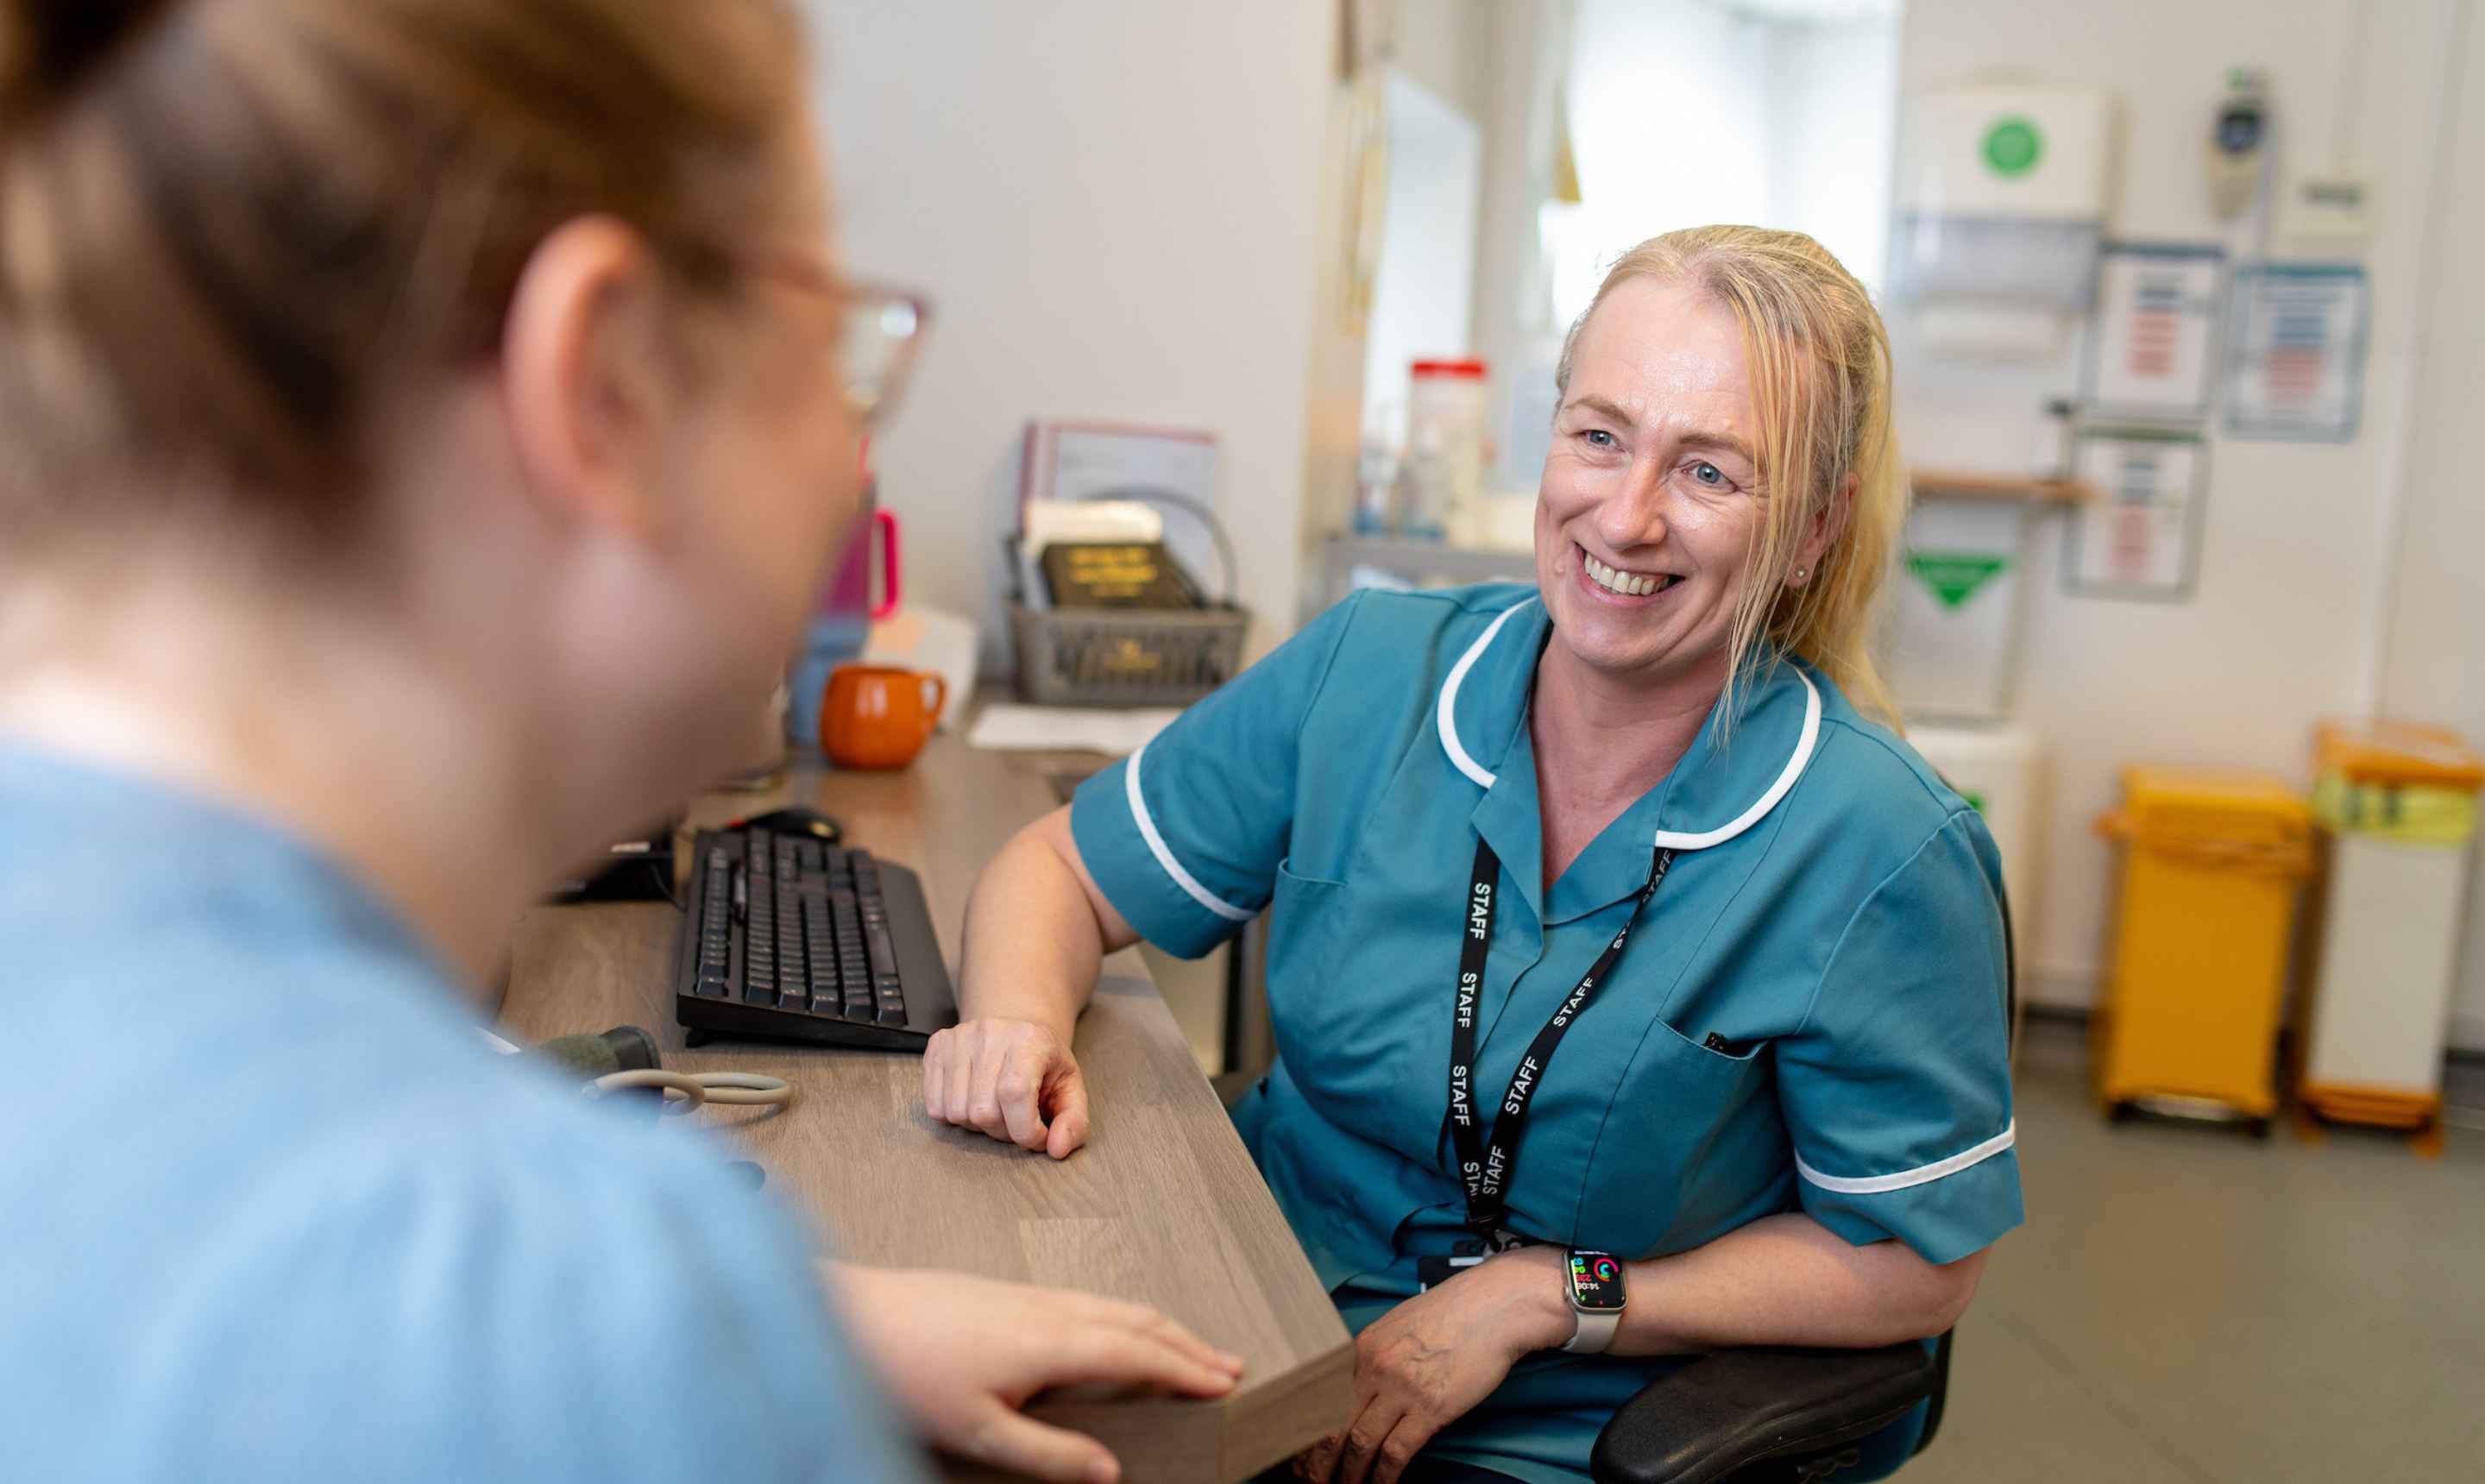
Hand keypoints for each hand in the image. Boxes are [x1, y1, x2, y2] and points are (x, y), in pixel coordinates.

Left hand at [833, 1263, 1243, 1482]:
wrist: (854, 1316)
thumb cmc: (909, 1374)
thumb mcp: (981, 1433)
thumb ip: (1050, 1453)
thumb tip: (1109, 1472)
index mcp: (1052, 1341)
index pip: (1138, 1354)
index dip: (1186, 1369)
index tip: (1226, 1382)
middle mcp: (1049, 1308)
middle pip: (1137, 1321)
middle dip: (1188, 1343)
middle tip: (1230, 1364)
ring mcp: (1029, 1294)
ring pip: (1114, 1305)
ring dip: (1160, 1326)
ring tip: (1189, 1346)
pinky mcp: (1008, 1292)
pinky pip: (1088, 1298)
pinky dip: (1125, 1315)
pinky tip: (1119, 1328)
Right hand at [923, 1016, 1089, 1157]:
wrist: (1015, 1028)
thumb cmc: (1044, 1064)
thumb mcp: (1070, 1090)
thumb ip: (1074, 1123)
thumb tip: (1057, 1149)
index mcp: (1030, 1040)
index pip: (1015, 1094)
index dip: (1025, 1130)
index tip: (1037, 1138)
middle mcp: (990, 1032)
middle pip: (983, 1111)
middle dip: (1003, 1131)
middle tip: (1016, 1120)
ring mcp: (959, 1037)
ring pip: (957, 1112)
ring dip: (978, 1125)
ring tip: (995, 1109)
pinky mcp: (937, 1047)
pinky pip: (935, 1106)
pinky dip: (954, 1117)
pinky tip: (972, 1101)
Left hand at [1295, 1248, 1572, 1483]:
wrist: (1495, 1306)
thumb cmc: (1453, 1313)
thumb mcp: (1399, 1325)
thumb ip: (1376, 1357)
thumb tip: (1362, 1387)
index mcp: (1363, 1347)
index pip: (1322, 1398)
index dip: (1308, 1432)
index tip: (1302, 1453)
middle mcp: (1375, 1368)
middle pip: (1333, 1425)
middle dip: (1318, 1461)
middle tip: (1311, 1481)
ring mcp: (1402, 1389)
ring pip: (1360, 1443)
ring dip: (1348, 1474)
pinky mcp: (1431, 1409)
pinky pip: (1397, 1452)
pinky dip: (1384, 1476)